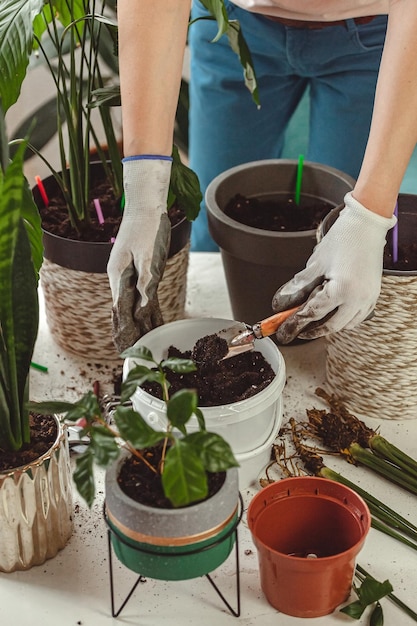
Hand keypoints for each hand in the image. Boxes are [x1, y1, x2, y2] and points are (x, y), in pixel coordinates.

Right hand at [107, 156, 171, 352]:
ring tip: (142, 340)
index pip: (119, 309)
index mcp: (118, 275)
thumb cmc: (146, 227)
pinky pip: (142, 294)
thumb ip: (145, 282)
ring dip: (137, 322)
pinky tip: (150, 318)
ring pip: (133, 304)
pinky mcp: (139, 270)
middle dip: (128, 330)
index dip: (122, 329)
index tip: (124, 346)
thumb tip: (142, 307)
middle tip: (132, 351)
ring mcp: (129, 274)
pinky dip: (146, 308)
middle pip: (123, 309)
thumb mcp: (147, 255)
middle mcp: (120, 277)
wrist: (146, 206)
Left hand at [272, 192, 396, 342]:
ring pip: (347, 325)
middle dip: (312, 330)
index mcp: (343, 290)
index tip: (283, 329)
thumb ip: (298, 286)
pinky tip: (333, 313)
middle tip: (296, 330)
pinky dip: (344, 319)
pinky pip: (358, 316)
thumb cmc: (344, 238)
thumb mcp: (315, 264)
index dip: (295, 323)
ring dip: (329, 325)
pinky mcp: (373, 294)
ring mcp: (369, 298)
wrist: (366, 225)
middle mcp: (358, 298)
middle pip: (331, 326)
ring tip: (313, 322)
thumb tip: (282, 302)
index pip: (313, 313)